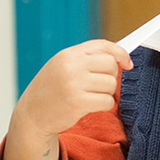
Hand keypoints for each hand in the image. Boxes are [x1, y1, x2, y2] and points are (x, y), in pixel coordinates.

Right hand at [13, 39, 131, 138]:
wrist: (31, 113)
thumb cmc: (50, 89)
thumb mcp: (62, 66)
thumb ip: (86, 59)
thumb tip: (118, 58)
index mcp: (68, 54)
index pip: (103, 46)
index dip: (120, 53)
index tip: (127, 63)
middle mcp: (71, 66)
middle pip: (111, 65)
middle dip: (111, 77)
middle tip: (99, 86)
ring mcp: (74, 84)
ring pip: (111, 84)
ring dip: (107, 93)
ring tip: (91, 96)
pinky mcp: (78, 103)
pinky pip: (108, 101)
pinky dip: (104, 105)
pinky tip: (90, 106)